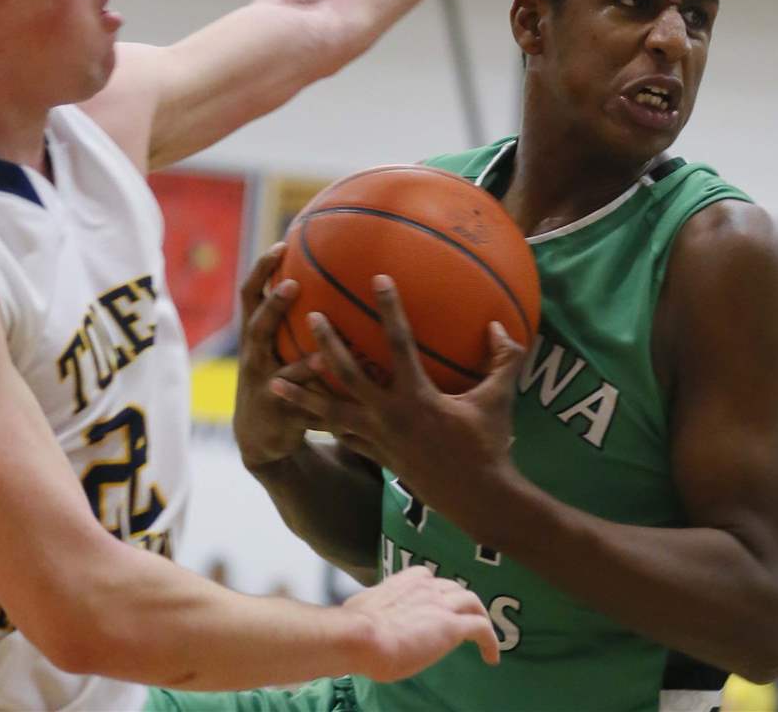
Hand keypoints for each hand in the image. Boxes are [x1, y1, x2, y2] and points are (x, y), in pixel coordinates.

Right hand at [231, 243, 324, 470]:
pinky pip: (300, 403)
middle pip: (257, 325)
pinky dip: (319, 395)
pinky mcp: (279, 412)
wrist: (260, 437)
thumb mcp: (278, 347)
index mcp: (255, 335)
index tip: (282, 245)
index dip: (262, 270)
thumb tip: (333, 273)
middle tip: (293, 285)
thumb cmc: (279, 378)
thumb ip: (297, 318)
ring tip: (322, 345)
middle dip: (273, 305)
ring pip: (279, 368)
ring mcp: (263, 384)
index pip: (250, 295)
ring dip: (302, 362)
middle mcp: (254, 356)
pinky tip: (338, 388)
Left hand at [269, 275, 526, 532]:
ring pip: (332, 412)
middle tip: (308, 318)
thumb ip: (504, 359)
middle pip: (349, 375)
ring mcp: (379, 437)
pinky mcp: (375, 455)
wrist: (475, 498)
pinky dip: (322, 424)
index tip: (377, 279)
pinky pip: (342, 436)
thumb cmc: (488, 445)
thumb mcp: (499, 400)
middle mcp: (390, 414)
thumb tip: (500, 325)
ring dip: (303, 396)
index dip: (389, 309)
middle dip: (328, 345)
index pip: (399, 343)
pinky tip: (303, 415)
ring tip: (273, 383)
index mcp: (418, 396)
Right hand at [342, 565, 498, 679]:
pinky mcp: (452, 627)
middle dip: (460, 602)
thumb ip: (373, 608)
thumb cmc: (355, 627)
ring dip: (479, 616)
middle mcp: (425, 586)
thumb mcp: (364, 607)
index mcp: (403, 581)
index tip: (435, 606)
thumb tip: (362, 616)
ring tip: (484, 636)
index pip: (427, 577)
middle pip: (453, 587)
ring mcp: (441, 605)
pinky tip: (492, 656)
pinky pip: (481, 628)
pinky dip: (490, 640)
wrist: (363, 637)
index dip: (435, 591)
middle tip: (463, 620)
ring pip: (471, 601)